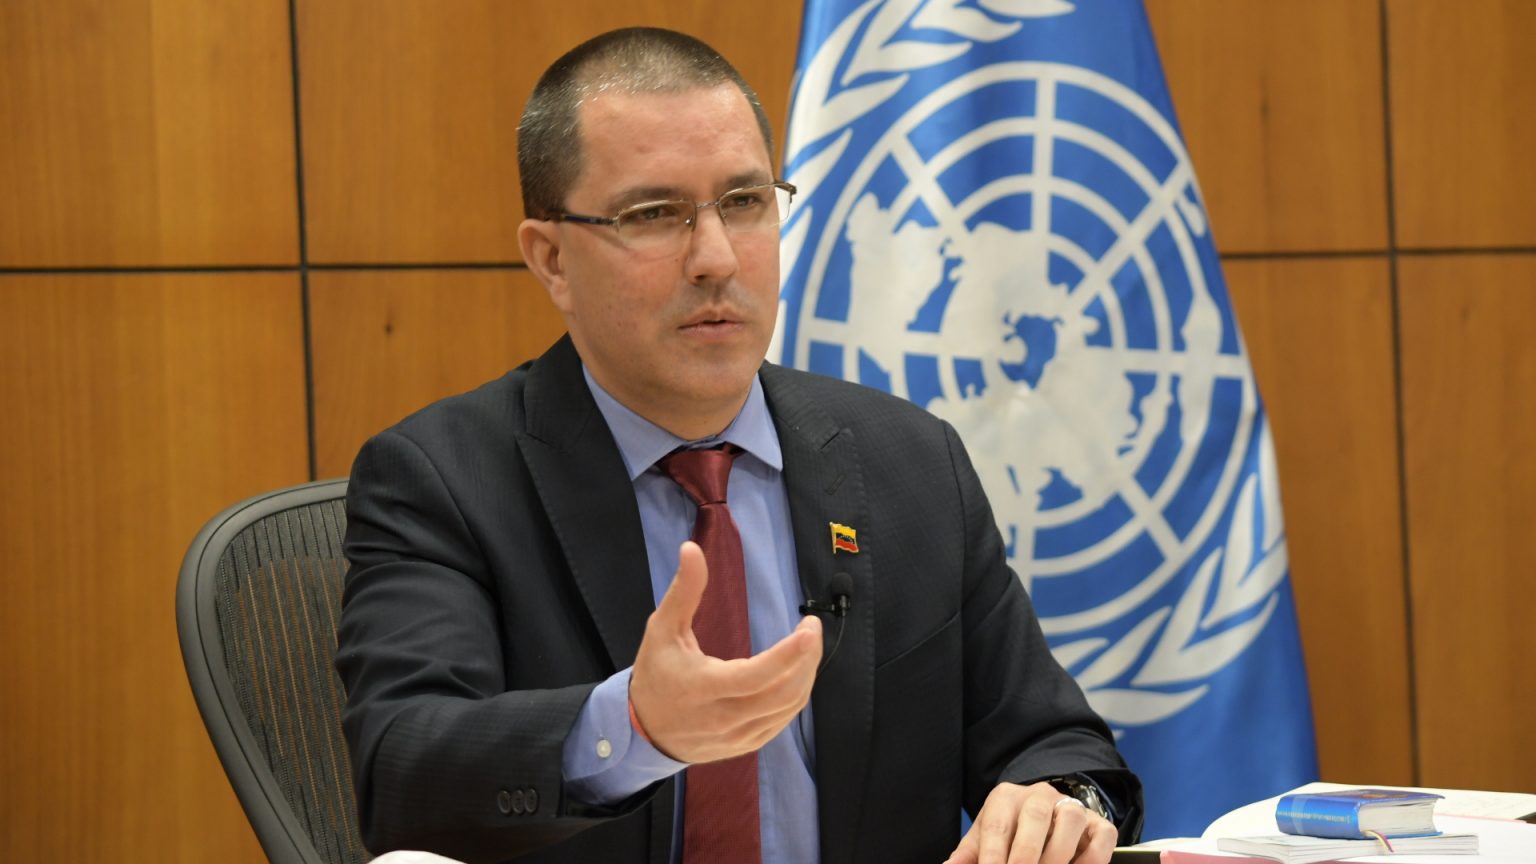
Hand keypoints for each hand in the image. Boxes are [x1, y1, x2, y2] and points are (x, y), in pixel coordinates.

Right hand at [628, 541, 822, 763]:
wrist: (643, 730)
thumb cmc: (655, 674)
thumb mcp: (662, 629)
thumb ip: (683, 590)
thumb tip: (691, 549)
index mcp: (703, 688)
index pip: (757, 675)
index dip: (790, 654)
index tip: (810, 628)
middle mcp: (724, 718)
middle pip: (783, 693)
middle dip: (807, 658)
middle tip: (811, 628)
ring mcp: (738, 736)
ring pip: (788, 708)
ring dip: (806, 675)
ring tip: (806, 646)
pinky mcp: (747, 745)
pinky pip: (783, 721)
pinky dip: (796, 694)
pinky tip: (796, 672)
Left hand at [946, 781, 1116, 863]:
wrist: (1043, 815)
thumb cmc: (1008, 832)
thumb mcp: (984, 839)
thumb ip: (968, 856)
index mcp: (1005, 798)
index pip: (997, 826)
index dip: (992, 856)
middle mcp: (1040, 796)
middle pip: (1035, 816)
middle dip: (1026, 854)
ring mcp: (1072, 806)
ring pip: (1071, 819)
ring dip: (1058, 854)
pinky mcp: (1098, 823)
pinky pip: (1102, 835)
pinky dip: (1092, 859)